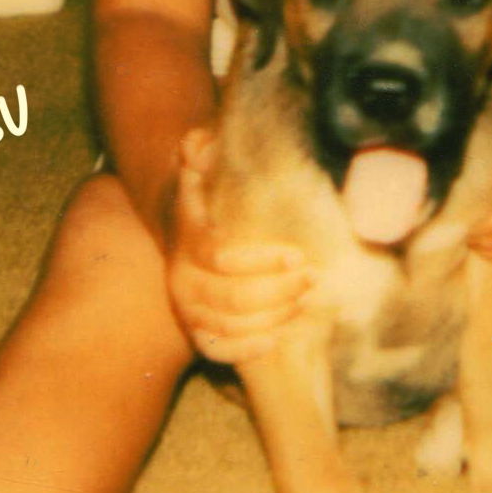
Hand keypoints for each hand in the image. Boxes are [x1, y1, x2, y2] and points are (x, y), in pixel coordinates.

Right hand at [167, 129, 313, 363]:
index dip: (262, 260)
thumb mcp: (198, 172)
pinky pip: (218, 351)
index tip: (297, 254)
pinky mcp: (194, 333)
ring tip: (305, 298)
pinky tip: (277, 336)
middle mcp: (181, 280)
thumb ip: (197, 151)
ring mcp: (186, 310)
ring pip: (230, 324)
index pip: (220, 258)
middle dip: (278, 290)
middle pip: (232, 297)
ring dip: (272, 315)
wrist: (179, 235)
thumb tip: (198, 142)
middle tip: (312, 277)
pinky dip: (247, 348)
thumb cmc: (203, 201)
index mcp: (185, 241)